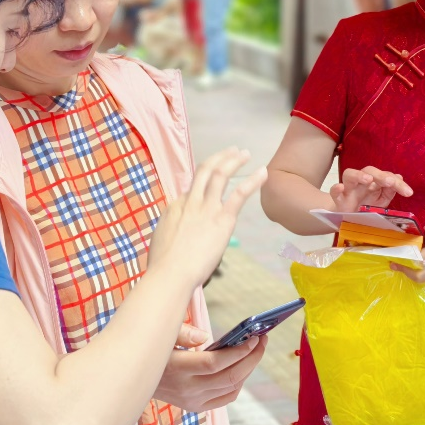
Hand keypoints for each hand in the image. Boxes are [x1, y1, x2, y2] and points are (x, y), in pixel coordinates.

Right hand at [148, 147, 266, 290]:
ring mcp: (206, 207)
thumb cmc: (163, 266)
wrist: (170, 273)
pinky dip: (253, 180)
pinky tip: (263, 173)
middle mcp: (190, 201)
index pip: (191, 190)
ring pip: (220, 174)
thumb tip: (176, 234)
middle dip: (219, 158)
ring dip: (233, 160)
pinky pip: (240, 193)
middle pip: (204, 171)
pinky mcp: (222, 218)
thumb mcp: (161, 241)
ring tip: (244, 153)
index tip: (211, 185)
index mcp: (175, 207)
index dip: (202, 186)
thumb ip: (172, 232)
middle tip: (231, 151)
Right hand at [153, 326, 266, 412]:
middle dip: (252, 357)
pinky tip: (243, 366)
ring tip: (256, 349)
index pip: (214, 363)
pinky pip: (227, 397)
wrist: (135, 378)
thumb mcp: (161, 335)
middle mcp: (186, 389)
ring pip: (232, 387)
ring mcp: (193, 401)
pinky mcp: (197, 407)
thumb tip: (205, 337)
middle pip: (229, 376)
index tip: (254, 338)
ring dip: (249, 368)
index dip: (238, 352)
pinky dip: (239, 382)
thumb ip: (182, 333)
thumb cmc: (153, 350)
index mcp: (177, 368)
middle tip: (262, 339)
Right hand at [329, 165, 413, 211]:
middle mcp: (361, 182)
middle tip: (390, 182)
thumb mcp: (380, 202)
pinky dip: (336, 188)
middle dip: (381, 175)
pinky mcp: (338, 199)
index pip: (386, 177)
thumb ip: (389, 191)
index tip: (408, 192)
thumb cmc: (364, 209)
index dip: (398, 183)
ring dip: (359, 175)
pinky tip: (340, 188)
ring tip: (368, 180)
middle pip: (369, 170)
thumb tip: (400, 177)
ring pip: (350, 174)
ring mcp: (348, 189)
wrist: (346, 219)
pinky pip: (334, 190)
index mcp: (374, 183)